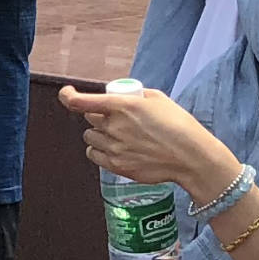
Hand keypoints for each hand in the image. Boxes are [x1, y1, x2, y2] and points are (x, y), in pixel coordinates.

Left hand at [60, 84, 236, 198]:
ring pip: (90, 137)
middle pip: (89, 118)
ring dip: (99, 134)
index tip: (67, 93)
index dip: (68, 96)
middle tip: (116, 118)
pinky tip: (114, 148)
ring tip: (119, 135)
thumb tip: (120, 97)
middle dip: (98, 116)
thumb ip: (134, 95)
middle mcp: (114, 127)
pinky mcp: (116, 166)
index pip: (80, 102)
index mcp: (122, 106)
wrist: (191, 157)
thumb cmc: (179, 126)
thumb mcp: (158, 99)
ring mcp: (114, 148)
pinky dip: (99, 150)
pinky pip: (94, 154)